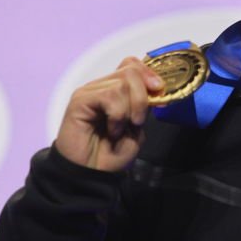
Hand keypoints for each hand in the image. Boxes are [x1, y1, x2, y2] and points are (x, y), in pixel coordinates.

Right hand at [54, 57, 164, 171]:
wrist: (92, 175)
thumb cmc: (111, 155)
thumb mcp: (137, 127)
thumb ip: (144, 104)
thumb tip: (156, 86)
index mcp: (115, 90)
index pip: (132, 64)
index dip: (149, 74)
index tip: (160, 93)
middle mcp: (102, 87)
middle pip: (131, 70)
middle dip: (143, 97)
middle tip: (138, 121)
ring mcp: (90, 92)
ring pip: (122, 83)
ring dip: (130, 109)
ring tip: (121, 129)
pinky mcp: (80, 100)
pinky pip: (109, 95)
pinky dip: (117, 115)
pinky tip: (111, 130)